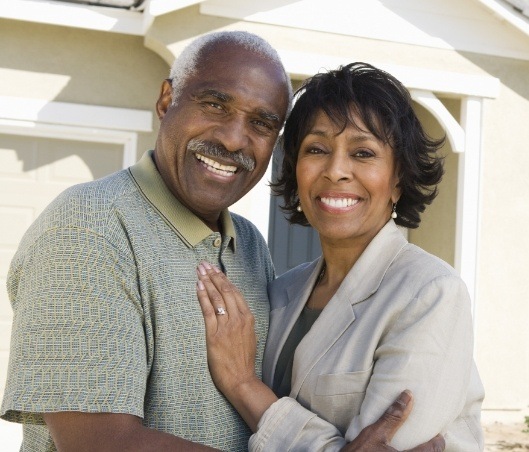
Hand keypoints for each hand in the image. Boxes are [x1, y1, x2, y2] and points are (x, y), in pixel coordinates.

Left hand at [196, 261, 257, 395]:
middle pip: (225, 291)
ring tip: (199, 271)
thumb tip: (233, 310)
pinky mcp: (215, 335)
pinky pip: (208, 311)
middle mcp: (239, 319)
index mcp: (248, 318)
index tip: (216, 269)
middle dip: (214, 275)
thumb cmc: (244, 361)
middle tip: (204, 264)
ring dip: (207, 282)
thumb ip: (242, 322)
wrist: (241, 379)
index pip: (235, 292)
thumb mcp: (249, 336)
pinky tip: (198, 287)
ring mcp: (227, 326)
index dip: (224, 279)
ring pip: (216, 298)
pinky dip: (203, 297)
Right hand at [341, 391, 444, 450]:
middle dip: (431, 448)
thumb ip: (393, 416)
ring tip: (417, 444)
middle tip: (430, 438)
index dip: (438, 441)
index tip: (438, 433)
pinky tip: (401, 449)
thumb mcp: (375, 432)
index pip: (432, 450)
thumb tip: (408, 395)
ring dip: (419, 451)